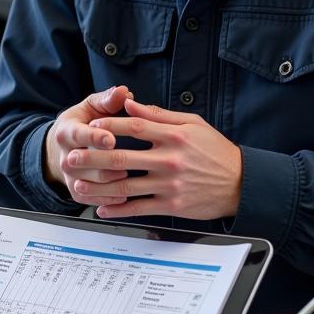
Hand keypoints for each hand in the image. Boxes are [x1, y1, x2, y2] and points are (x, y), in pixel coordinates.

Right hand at [43, 86, 133, 197]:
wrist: (62, 150)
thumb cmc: (82, 124)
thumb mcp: (90, 107)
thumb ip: (107, 100)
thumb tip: (124, 92)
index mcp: (67, 132)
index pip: (80, 135)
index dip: (96, 137)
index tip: (111, 139)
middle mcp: (66, 156)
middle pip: (88, 162)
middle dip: (110, 162)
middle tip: (131, 161)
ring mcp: (71, 177)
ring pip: (95, 183)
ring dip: (116, 181)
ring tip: (133, 174)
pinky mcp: (77, 193)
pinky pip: (96, 199)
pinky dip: (113, 198)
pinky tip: (128, 192)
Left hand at [76, 99, 242, 219]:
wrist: (242, 183)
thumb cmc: (215, 150)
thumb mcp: (192, 123)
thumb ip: (159, 114)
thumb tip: (130, 103)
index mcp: (173, 136)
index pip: (133, 127)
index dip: (108, 127)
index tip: (89, 127)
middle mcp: (169, 160)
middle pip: (121, 158)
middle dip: (92, 159)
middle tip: (71, 158)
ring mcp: (169, 185)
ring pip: (125, 187)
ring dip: (98, 188)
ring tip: (78, 186)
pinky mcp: (172, 205)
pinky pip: (139, 209)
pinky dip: (119, 210)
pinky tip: (103, 209)